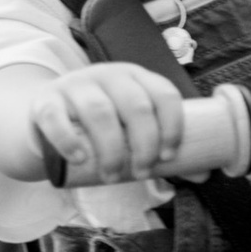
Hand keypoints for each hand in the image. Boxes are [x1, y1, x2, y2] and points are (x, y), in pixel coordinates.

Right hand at [29, 61, 186, 187]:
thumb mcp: (131, 127)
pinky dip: (67, 139)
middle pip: (135, 105)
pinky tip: (78, 158)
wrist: (47, 114)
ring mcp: (76, 85)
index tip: (170, 156)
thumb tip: (204, 174)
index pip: (164, 93)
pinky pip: (55, 117)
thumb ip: (161, 147)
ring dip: (111, 149)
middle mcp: (108, 75)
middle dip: (144, 144)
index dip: (172, 125)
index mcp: (136, 77)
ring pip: (99, 112)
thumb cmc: (102, 123)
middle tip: (143, 172)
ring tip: (113, 176)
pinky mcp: (46, 101)